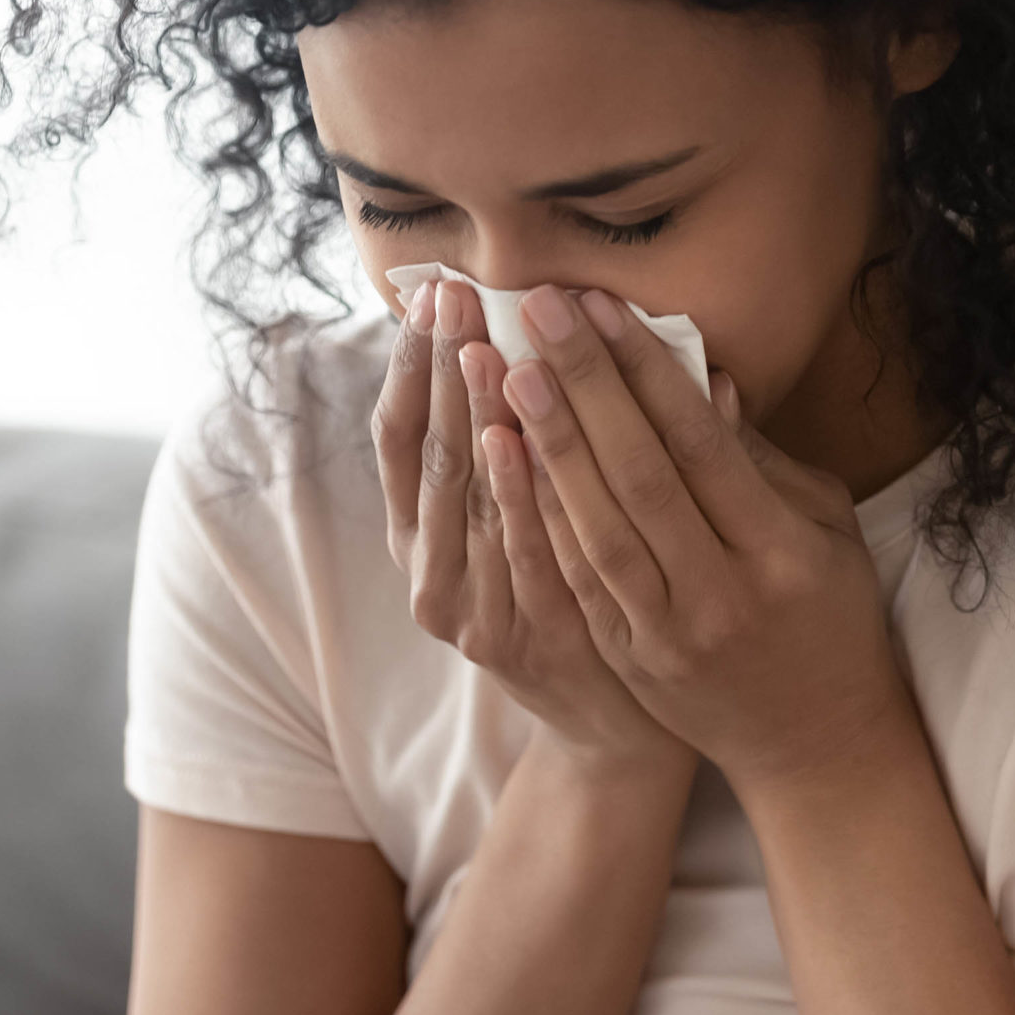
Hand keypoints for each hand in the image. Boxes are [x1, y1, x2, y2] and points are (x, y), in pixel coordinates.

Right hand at [370, 276, 698, 783]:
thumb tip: (553, 324)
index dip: (411, 362)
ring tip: (479, 346)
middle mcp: (428, 569)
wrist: (616, 722)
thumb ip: (533, 435)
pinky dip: (512, 496)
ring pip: (463, 500)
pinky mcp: (512, 644)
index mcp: (423, 532)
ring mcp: (466, 610)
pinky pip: (512, 554)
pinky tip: (512, 440)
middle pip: (426, 453)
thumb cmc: (583, 591)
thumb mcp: (539, 513)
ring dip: (470, 418)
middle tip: (452, 295)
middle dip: (439, 368)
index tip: (430, 292)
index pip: (398, 432)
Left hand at [491, 281, 910, 795]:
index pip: (701, 446)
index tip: (603, 308)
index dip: (647, 373)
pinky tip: (505, 458)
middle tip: (538, 313)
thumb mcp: (825, 527)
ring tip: (505, 371)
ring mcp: (668, 634)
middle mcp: (722, 594)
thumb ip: (760, 459)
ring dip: (546, 444)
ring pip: (596, 529)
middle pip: (639, 477)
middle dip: (583, 386)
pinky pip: (575, 578)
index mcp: (782, 551)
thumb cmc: (829, 613)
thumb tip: (703, 380)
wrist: (814, 744)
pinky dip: (540, 514)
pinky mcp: (628, 658)